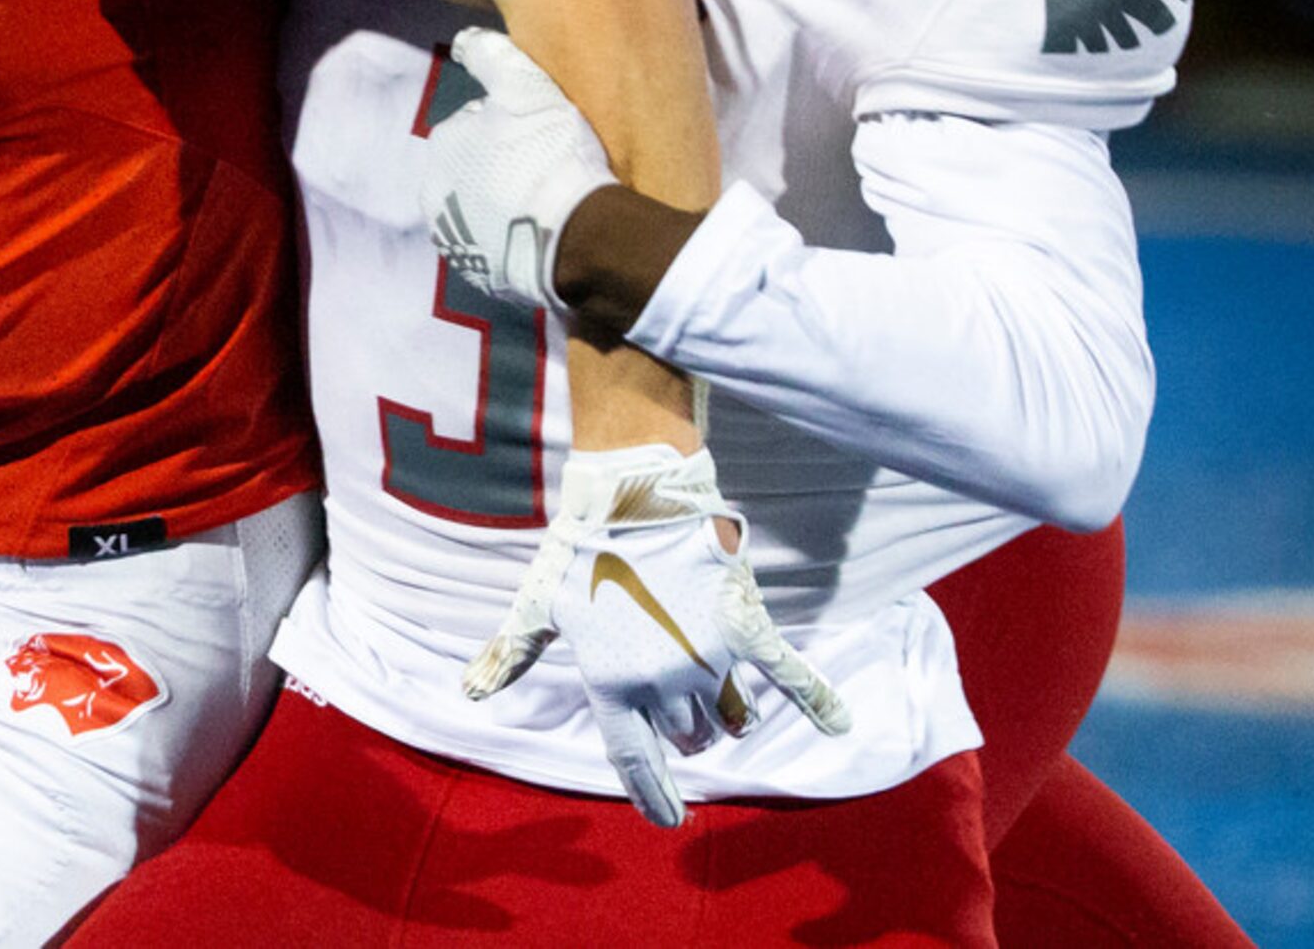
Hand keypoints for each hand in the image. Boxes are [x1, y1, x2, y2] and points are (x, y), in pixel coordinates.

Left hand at [422, 26, 616, 314]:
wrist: (577, 236)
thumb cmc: (549, 153)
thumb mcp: (524, 84)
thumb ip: (490, 55)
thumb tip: (464, 41)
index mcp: (442, 148)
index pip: (477, 124)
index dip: (514, 126)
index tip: (542, 136)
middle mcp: (434, 198)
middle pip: (477, 169)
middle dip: (506, 167)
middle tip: (549, 167)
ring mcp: (456, 243)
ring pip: (485, 211)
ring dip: (509, 205)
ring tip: (550, 203)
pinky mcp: (482, 278)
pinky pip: (499, 249)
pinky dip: (516, 241)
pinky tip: (545, 234)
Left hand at [464, 444, 849, 827]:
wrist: (634, 491)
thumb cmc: (581, 548)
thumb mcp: (540, 605)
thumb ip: (514, 655)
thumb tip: (472, 693)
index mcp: (611, 685)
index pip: (636, 765)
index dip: (655, 800)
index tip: (669, 821)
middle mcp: (662, 682)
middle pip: (686, 738)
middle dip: (681, 731)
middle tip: (669, 694)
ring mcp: (708, 658)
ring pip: (729, 718)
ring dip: (721, 714)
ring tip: (704, 682)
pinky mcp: (745, 626)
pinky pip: (791, 676)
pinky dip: (818, 701)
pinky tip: (841, 723)